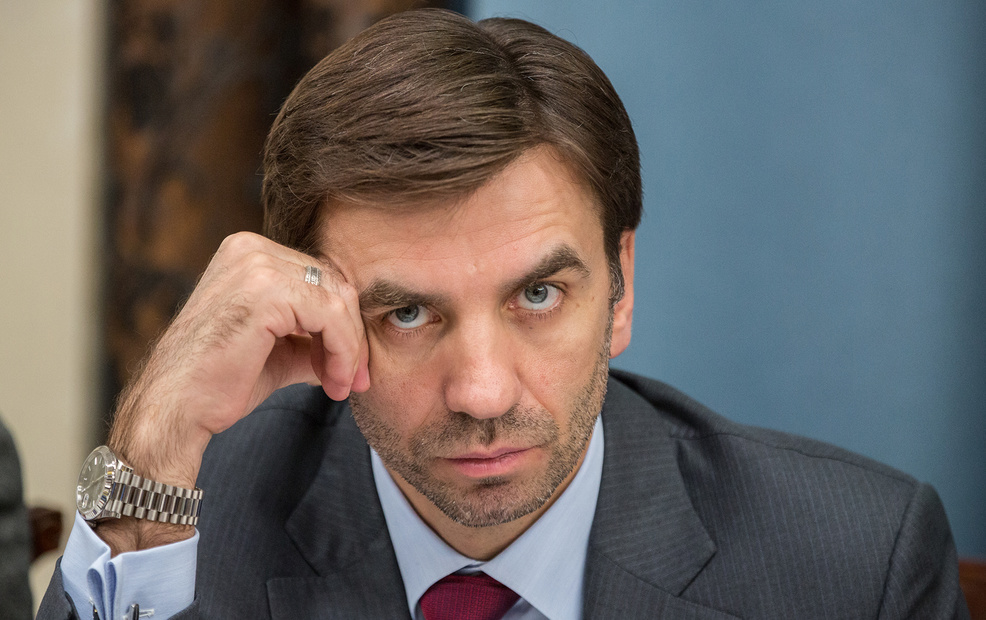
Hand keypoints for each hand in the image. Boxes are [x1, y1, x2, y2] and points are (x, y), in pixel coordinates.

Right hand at [97, 232, 368, 551]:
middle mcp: (251, 248)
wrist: (175, 411)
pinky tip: (333, 381)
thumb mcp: (279, 352)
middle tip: (354, 380)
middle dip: (352, 336)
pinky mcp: (266, 291)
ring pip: (337, 301)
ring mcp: (256, 265)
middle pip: (334, 285)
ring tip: (340, 385)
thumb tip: (356, 349)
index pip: (321, 279)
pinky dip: (343, 352)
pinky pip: (330, 317)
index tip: (352, 369)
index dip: (344, 323)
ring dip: (349, 349)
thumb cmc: (217, 384)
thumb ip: (313, 340)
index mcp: (249, 253)